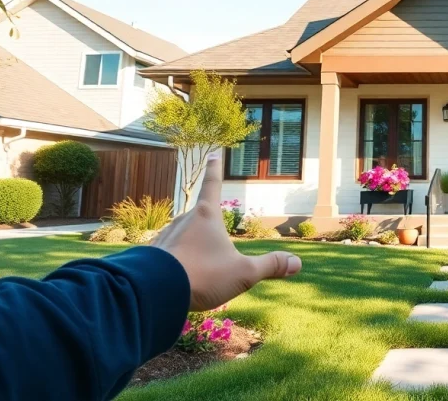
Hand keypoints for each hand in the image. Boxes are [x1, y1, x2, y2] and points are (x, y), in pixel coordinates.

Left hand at [153, 153, 301, 310]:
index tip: (212, 154)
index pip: (213, 186)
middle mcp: (183, 220)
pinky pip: (169, 252)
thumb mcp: (243, 273)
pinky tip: (178, 277)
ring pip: (183, 235)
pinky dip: (177, 260)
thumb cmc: (204, 275)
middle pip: (199, 216)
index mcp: (206, 216)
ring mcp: (165, 236)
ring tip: (198, 268)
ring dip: (192, 246)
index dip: (215, 170)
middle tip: (215, 244)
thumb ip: (269, 266)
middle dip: (207, 226)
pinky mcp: (150, 254)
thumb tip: (297, 263)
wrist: (155, 292)